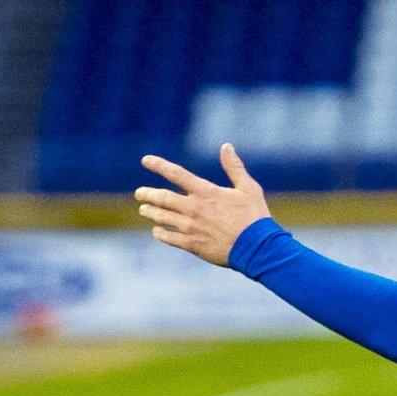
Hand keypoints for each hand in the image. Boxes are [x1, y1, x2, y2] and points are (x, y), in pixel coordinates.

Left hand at [135, 144, 269, 266]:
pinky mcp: (192, 245)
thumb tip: (226, 146)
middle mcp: (194, 208)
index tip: (145, 160)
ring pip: (162, 217)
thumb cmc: (254, 217)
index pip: (176, 174)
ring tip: (144, 210)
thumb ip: (234, 167)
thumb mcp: (248, 188)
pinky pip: (169, 238)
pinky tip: (156, 231)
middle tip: (139, 193)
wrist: (257, 248)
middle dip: (147, 194)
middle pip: (163, 198)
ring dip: (150, 212)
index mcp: (206, 192)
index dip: (159, 165)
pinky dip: (160, 233)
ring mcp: (191, 228)